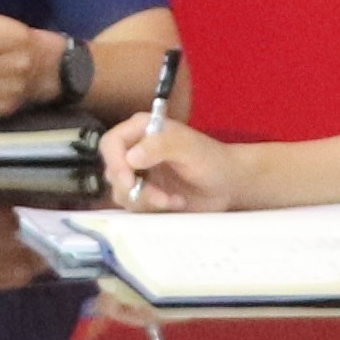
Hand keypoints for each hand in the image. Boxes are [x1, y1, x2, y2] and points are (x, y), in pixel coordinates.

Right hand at [97, 116, 242, 211]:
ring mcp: (140, 175)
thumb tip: (131, 157)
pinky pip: (134, 206)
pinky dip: (154, 208)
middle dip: (132, 188)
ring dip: (146, 201)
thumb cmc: (212, 159)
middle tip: (159, 197)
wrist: (229, 185)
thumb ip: (160, 146)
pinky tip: (175, 202)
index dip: (115, 162)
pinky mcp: (146, 195)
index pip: (111, 144)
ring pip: (121, 193)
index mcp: (142, 130)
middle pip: (112, 171)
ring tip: (173, 200)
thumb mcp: (189, 148)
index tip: (128, 181)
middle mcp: (136, 151)